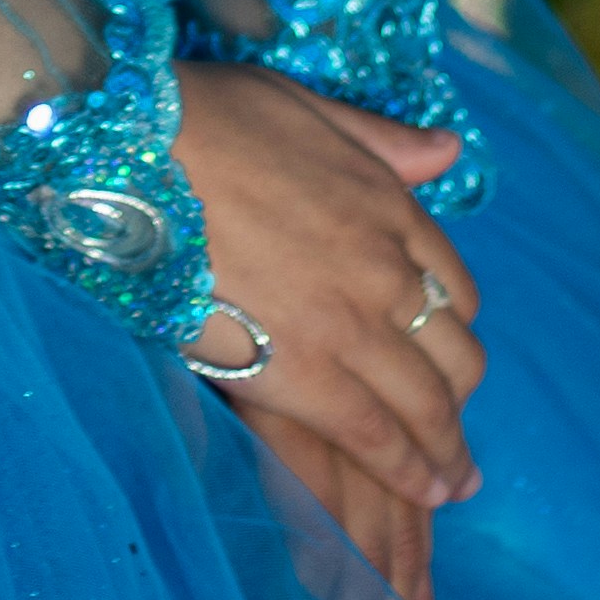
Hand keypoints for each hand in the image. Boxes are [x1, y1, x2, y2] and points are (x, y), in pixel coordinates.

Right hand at [170, 64, 482, 599]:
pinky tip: (421, 491)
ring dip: (446, 452)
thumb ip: (383, 140)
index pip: (454, 287)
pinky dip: (407, 469)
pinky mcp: (304, 374)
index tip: (444, 358)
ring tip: (451, 484)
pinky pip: (375, 434)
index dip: (453, 331)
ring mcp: (350, 326)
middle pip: (454, 354)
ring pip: (427, 403)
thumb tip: (449, 150)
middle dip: (461, 402)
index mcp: (389, 208)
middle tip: (459, 442)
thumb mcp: (308, 108)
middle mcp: (386, 271)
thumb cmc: (206, 118)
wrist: (139, 154)